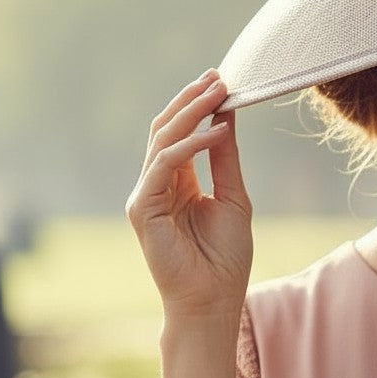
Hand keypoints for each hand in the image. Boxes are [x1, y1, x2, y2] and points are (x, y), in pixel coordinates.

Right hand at [126, 70, 253, 321]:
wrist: (213, 300)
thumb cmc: (225, 257)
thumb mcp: (233, 196)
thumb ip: (225, 159)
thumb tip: (226, 117)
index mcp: (177, 183)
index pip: (181, 134)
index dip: (199, 106)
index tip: (223, 82)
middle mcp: (157, 185)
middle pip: (166, 130)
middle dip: (192, 100)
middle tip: (219, 77)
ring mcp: (147, 196)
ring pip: (162, 141)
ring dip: (191, 113)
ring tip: (220, 93)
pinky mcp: (143, 209)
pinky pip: (165, 166)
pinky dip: (190, 146)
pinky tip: (216, 131)